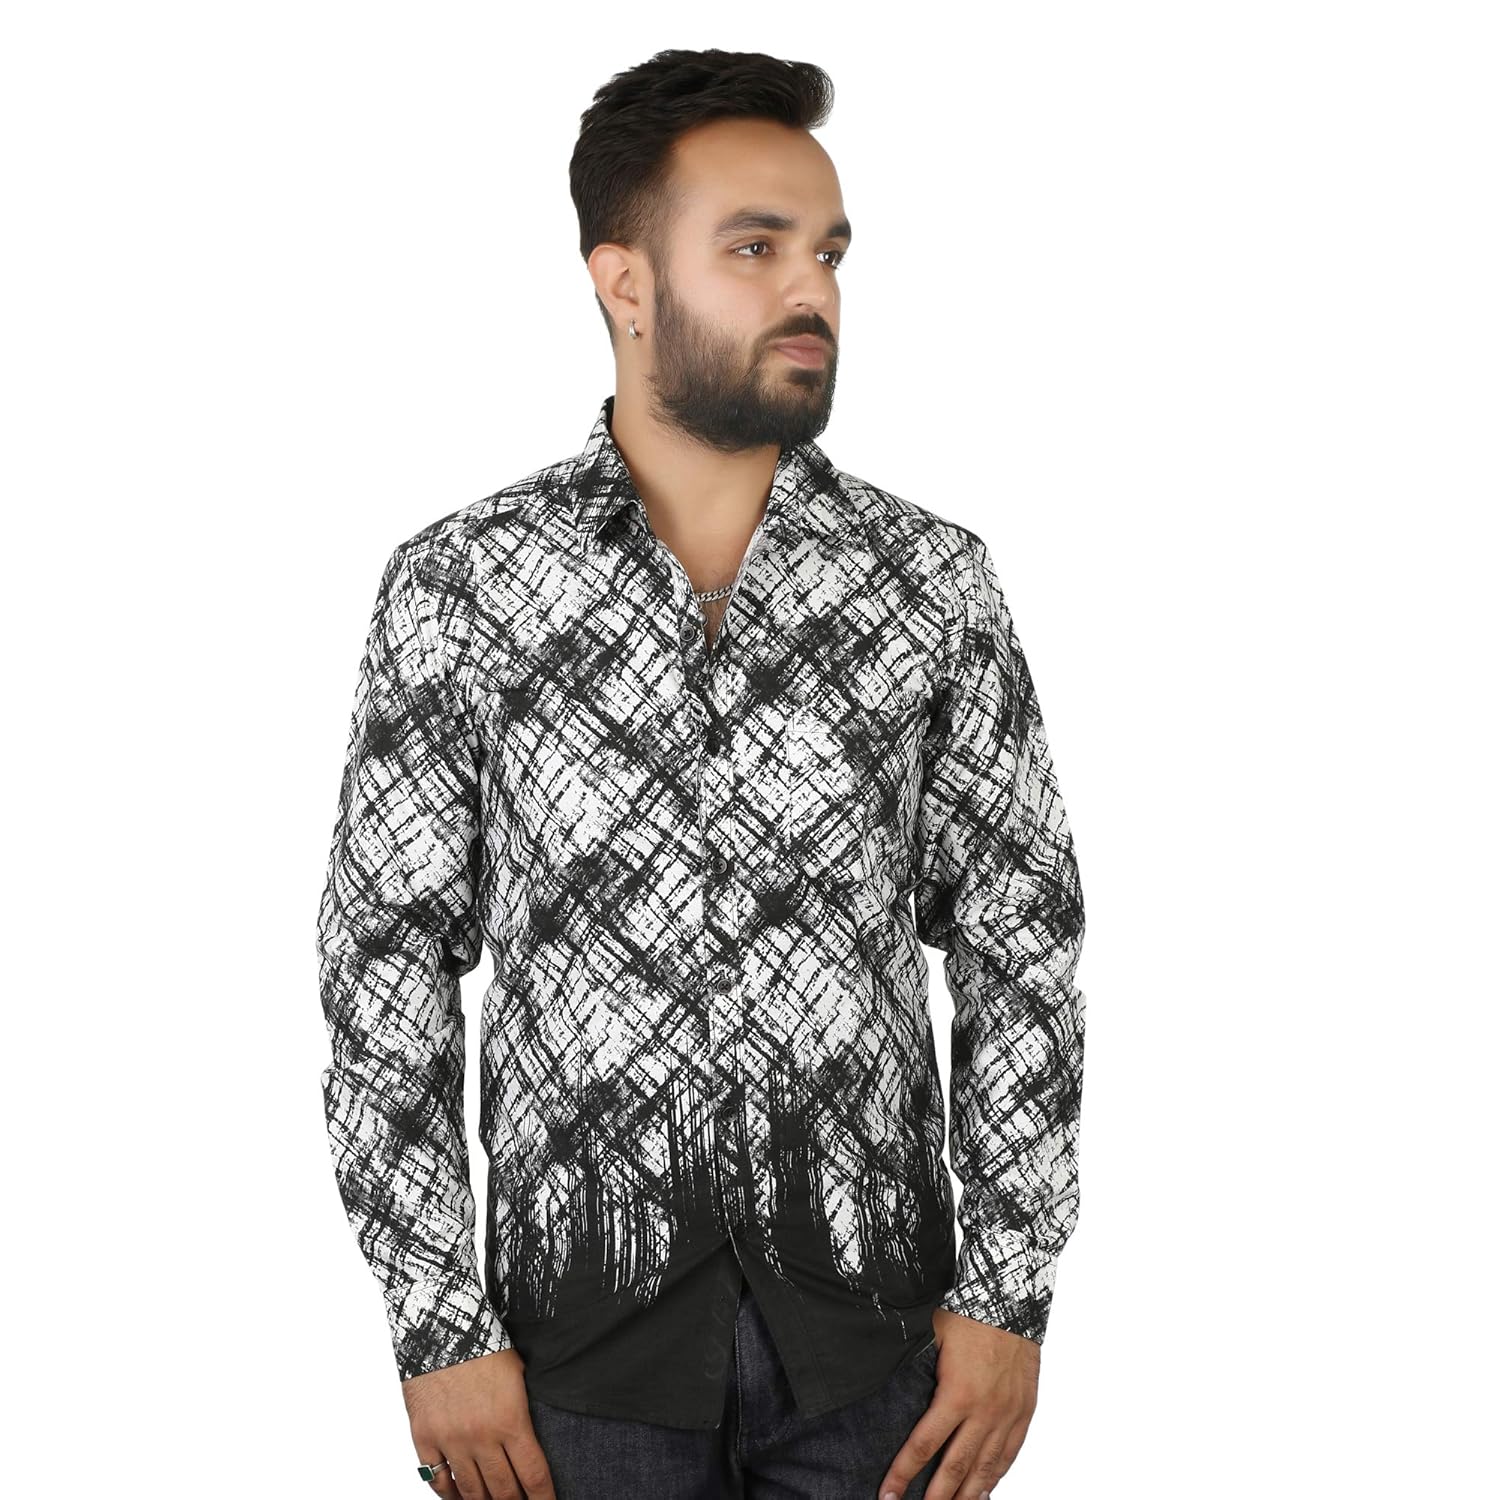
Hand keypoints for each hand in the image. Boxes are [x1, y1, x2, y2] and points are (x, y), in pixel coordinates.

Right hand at [402, 1349, 555, 1498]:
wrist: (442, 1326)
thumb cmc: (484, 1343)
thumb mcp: (519, 1373)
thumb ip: (525, 1409)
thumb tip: (536, 1435)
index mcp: (511, 1419)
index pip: (533, 1474)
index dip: (543, 1498)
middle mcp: (481, 1436)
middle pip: (503, 1491)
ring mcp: (451, 1440)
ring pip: (471, 1492)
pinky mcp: (424, 1437)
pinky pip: (438, 1480)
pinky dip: (450, 1495)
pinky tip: (460, 1498)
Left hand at [876, 1308, 1040, 1499]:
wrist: (1011, 1298)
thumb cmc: (967, 1312)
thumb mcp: (932, 1336)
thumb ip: (915, 1366)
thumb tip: (883, 1375)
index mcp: (956, 1394)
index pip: (924, 1445)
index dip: (903, 1473)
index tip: (888, 1495)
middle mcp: (984, 1412)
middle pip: (955, 1467)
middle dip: (935, 1498)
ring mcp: (1007, 1415)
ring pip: (985, 1468)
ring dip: (967, 1496)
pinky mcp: (1024, 1411)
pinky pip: (1010, 1453)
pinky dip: (996, 1476)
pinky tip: (984, 1491)